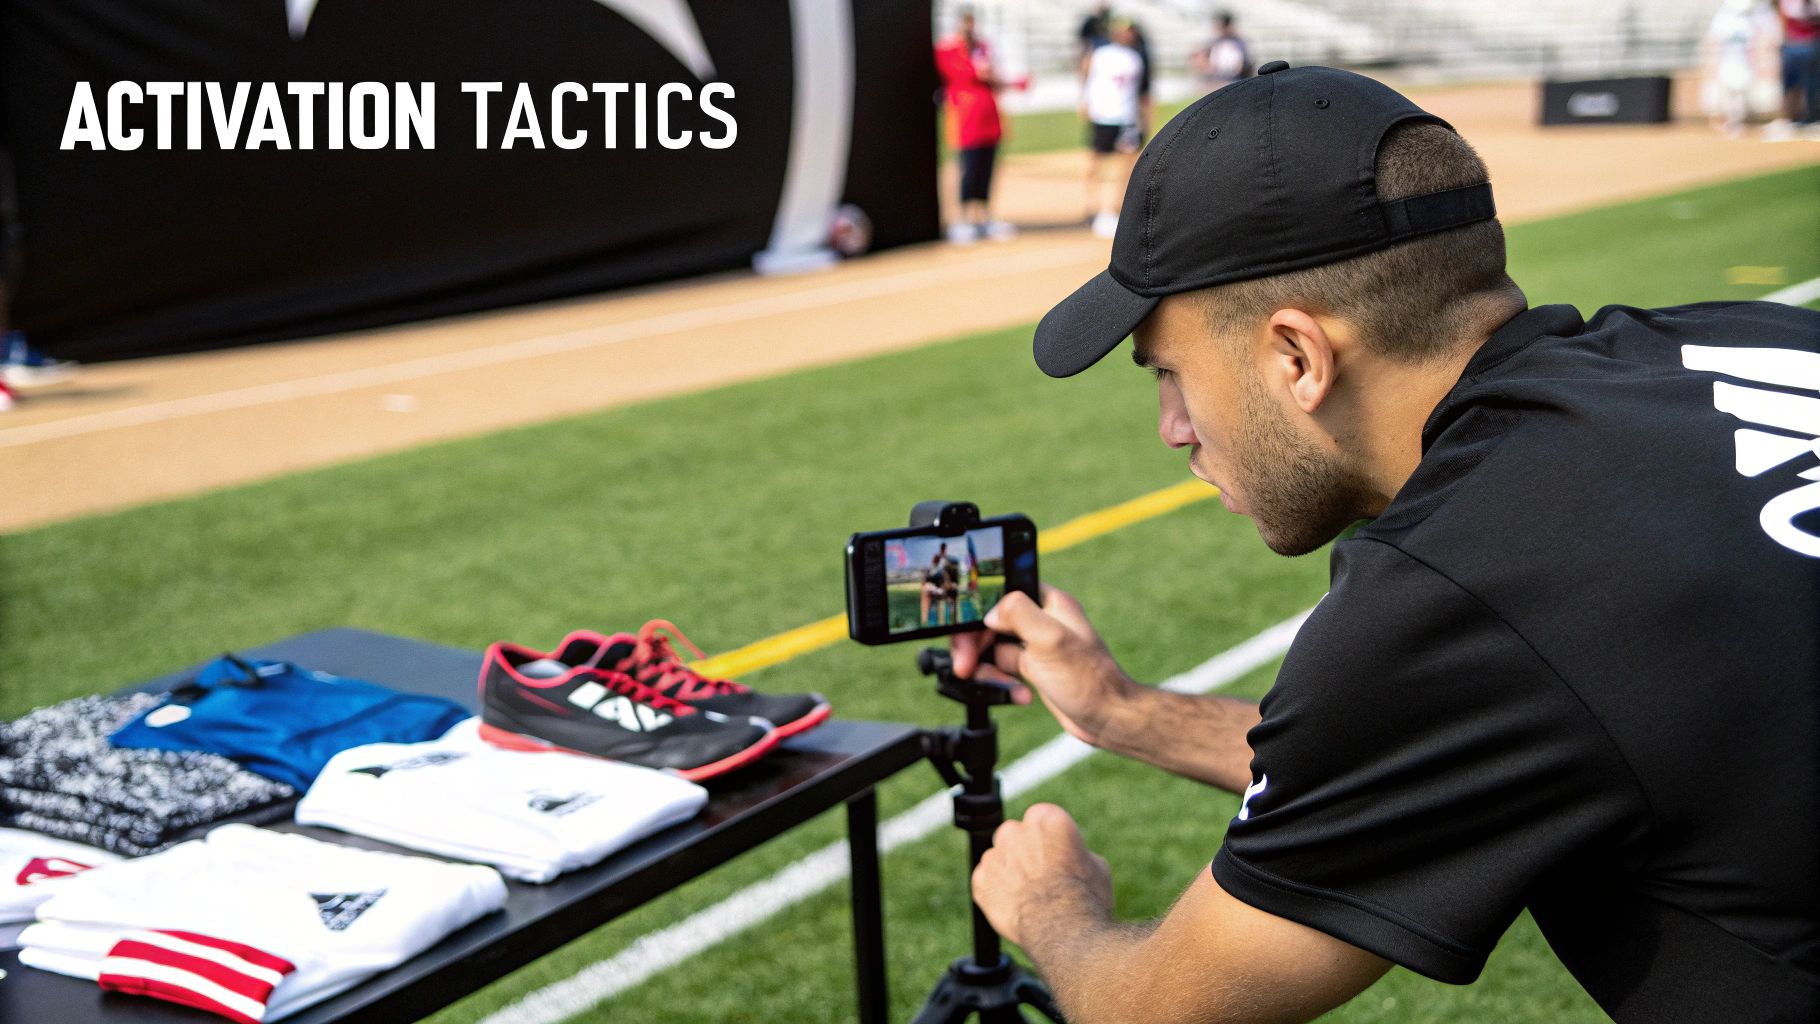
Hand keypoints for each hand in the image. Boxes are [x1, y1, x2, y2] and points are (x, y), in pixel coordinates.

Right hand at [951, 584, 1134, 747]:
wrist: (1108, 719)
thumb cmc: (1089, 680)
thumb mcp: (1051, 640)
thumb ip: (1019, 614)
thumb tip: (990, 611)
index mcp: (1047, 602)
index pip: (1000, 593)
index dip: (978, 611)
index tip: (965, 632)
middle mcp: (1039, 620)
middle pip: (989, 623)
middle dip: (973, 645)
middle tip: (964, 666)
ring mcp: (1034, 645)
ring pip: (991, 648)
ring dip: (985, 668)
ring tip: (991, 684)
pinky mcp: (1032, 669)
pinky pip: (1001, 669)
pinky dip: (1002, 683)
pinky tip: (1019, 695)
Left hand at [972, 803, 1112, 948]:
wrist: (1063, 931)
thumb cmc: (1085, 898)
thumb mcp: (1096, 865)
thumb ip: (1072, 850)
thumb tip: (1067, 855)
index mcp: (1046, 818)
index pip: (1043, 819)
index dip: (1051, 840)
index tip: (1057, 856)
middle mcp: (1015, 830)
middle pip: (1016, 835)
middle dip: (1026, 851)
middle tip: (1042, 876)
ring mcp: (995, 855)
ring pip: (1000, 858)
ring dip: (1010, 871)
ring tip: (1030, 895)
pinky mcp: (981, 881)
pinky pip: (986, 881)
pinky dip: (996, 891)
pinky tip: (1015, 905)